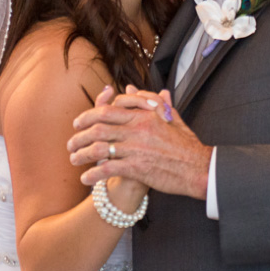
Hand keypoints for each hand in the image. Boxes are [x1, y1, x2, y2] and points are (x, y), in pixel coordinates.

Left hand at [67, 85, 211, 199]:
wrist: (199, 169)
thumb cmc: (187, 145)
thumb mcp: (172, 119)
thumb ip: (155, 104)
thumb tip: (142, 90)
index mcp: (144, 115)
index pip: (108, 110)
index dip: (89, 115)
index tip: (79, 123)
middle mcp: (137, 129)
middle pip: (98, 128)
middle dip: (79, 135)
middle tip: (70, 142)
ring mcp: (136, 149)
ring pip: (98, 148)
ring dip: (81, 154)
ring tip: (73, 160)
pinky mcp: (137, 168)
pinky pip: (108, 170)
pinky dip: (93, 175)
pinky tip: (85, 180)